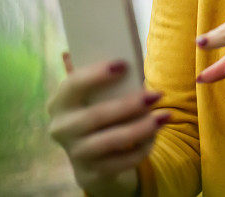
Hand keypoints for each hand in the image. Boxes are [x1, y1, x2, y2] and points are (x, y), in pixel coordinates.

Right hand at [46, 52, 167, 195]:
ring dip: (141, 128)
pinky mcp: (90, 172)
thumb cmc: (96, 111)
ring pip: (110, 141)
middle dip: (129, 105)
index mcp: (59, 102)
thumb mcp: (93, 94)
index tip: (124, 65)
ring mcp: (75, 153)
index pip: (73, 85)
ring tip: (165, 117)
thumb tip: (123, 51)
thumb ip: (102, 77)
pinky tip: (155, 136)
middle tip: (157, 95)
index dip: (97, 75)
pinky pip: (120, 162)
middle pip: (95, 116)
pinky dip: (141, 149)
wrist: (89, 155)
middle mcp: (61, 128)